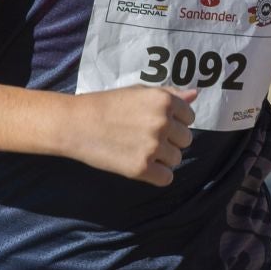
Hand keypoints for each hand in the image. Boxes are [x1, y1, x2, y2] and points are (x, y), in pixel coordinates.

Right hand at [64, 86, 197, 185]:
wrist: (76, 124)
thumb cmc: (106, 104)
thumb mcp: (138, 91)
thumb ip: (169, 94)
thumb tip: (194, 94)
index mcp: (164, 101)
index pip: (189, 117)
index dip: (174, 121)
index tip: (154, 122)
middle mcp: (162, 123)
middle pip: (186, 140)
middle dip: (170, 140)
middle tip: (144, 137)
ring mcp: (153, 147)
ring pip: (176, 159)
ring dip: (162, 158)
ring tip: (139, 149)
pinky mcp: (141, 168)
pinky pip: (166, 178)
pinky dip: (156, 175)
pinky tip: (140, 164)